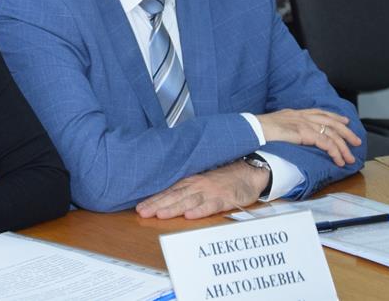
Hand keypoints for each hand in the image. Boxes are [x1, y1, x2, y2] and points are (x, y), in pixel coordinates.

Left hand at [136, 161, 267, 219]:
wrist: (248, 172)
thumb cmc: (223, 178)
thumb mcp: (201, 180)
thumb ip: (184, 188)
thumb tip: (164, 196)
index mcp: (190, 181)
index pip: (168, 191)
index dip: (153, 199)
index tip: (139, 207)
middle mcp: (197, 186)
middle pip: (174, 196)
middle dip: (157, 205)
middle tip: (142, 212)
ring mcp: (210, 192)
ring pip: (188, 201)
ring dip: (173, 208)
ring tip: (160, 214)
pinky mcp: (224, 199)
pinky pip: (211, 205)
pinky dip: (200, 210)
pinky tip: (190, 215)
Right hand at [256, 109, 361, 166]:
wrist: (253, 129)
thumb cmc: (259, 129)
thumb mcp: (275, 124)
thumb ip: (286, 127)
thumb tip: (291, 134)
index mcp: (295, 112)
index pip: (320, 112)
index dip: (334, 116)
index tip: (345, 121)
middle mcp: (302, 116)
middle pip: (331, 122)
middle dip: (346, 132)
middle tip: (356, 141)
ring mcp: (304, 123)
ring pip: (331, 133)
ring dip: (343, 147)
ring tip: (349, 158)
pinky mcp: (305, 133)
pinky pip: (326, 143)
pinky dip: (334, 152)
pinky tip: (338, 160)